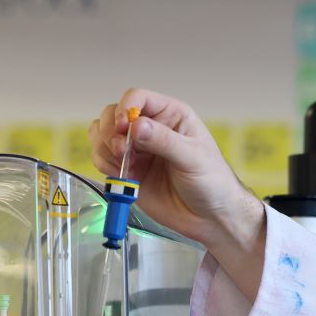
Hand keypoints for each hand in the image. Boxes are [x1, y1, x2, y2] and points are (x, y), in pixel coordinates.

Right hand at [89, 89, 265, 266]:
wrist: (209, 218)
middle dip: (111, 131)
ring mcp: (137, 150)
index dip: (125, 109)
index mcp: (170, 115)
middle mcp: (150, 129)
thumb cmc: (212, 183)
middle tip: (122, 151)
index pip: (137, 98)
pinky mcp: (128, 171)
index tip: (124, 127)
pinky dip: (104, 166)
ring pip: (102, 135)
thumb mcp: (193, 157)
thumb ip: (164, 140)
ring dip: (105, 148)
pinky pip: (102, 159)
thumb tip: (136, 126)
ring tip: (124, 165)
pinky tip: (124, 177)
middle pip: (113, 114)